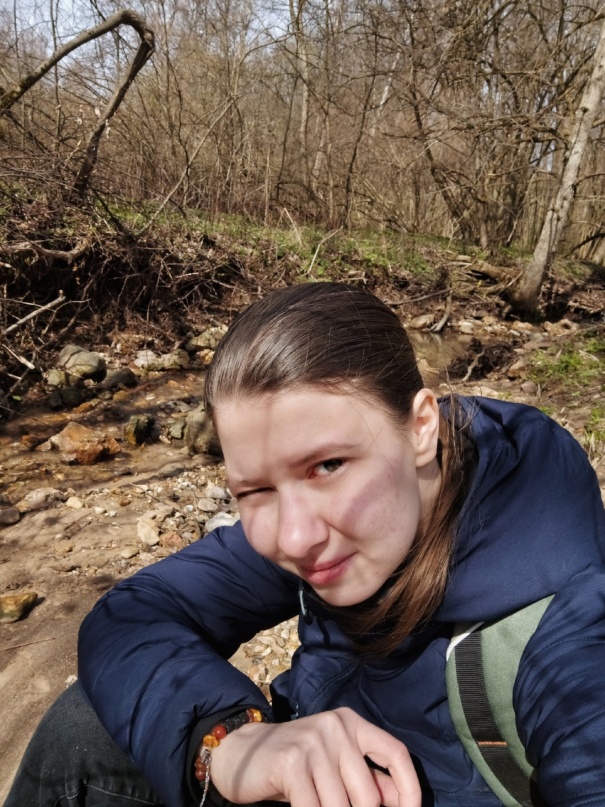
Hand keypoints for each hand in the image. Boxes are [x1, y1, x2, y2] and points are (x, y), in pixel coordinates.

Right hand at [209, 707, 420, 806]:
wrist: (242, 753)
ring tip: (316, 805)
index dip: (410, 788)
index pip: (395, 753)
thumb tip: (402, 800)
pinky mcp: (292, 762)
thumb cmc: (296, 765)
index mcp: (351, 724)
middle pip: (368, 795)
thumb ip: (366, 778)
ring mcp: (313, 742)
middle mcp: (335, 727)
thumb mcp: (334, 764)